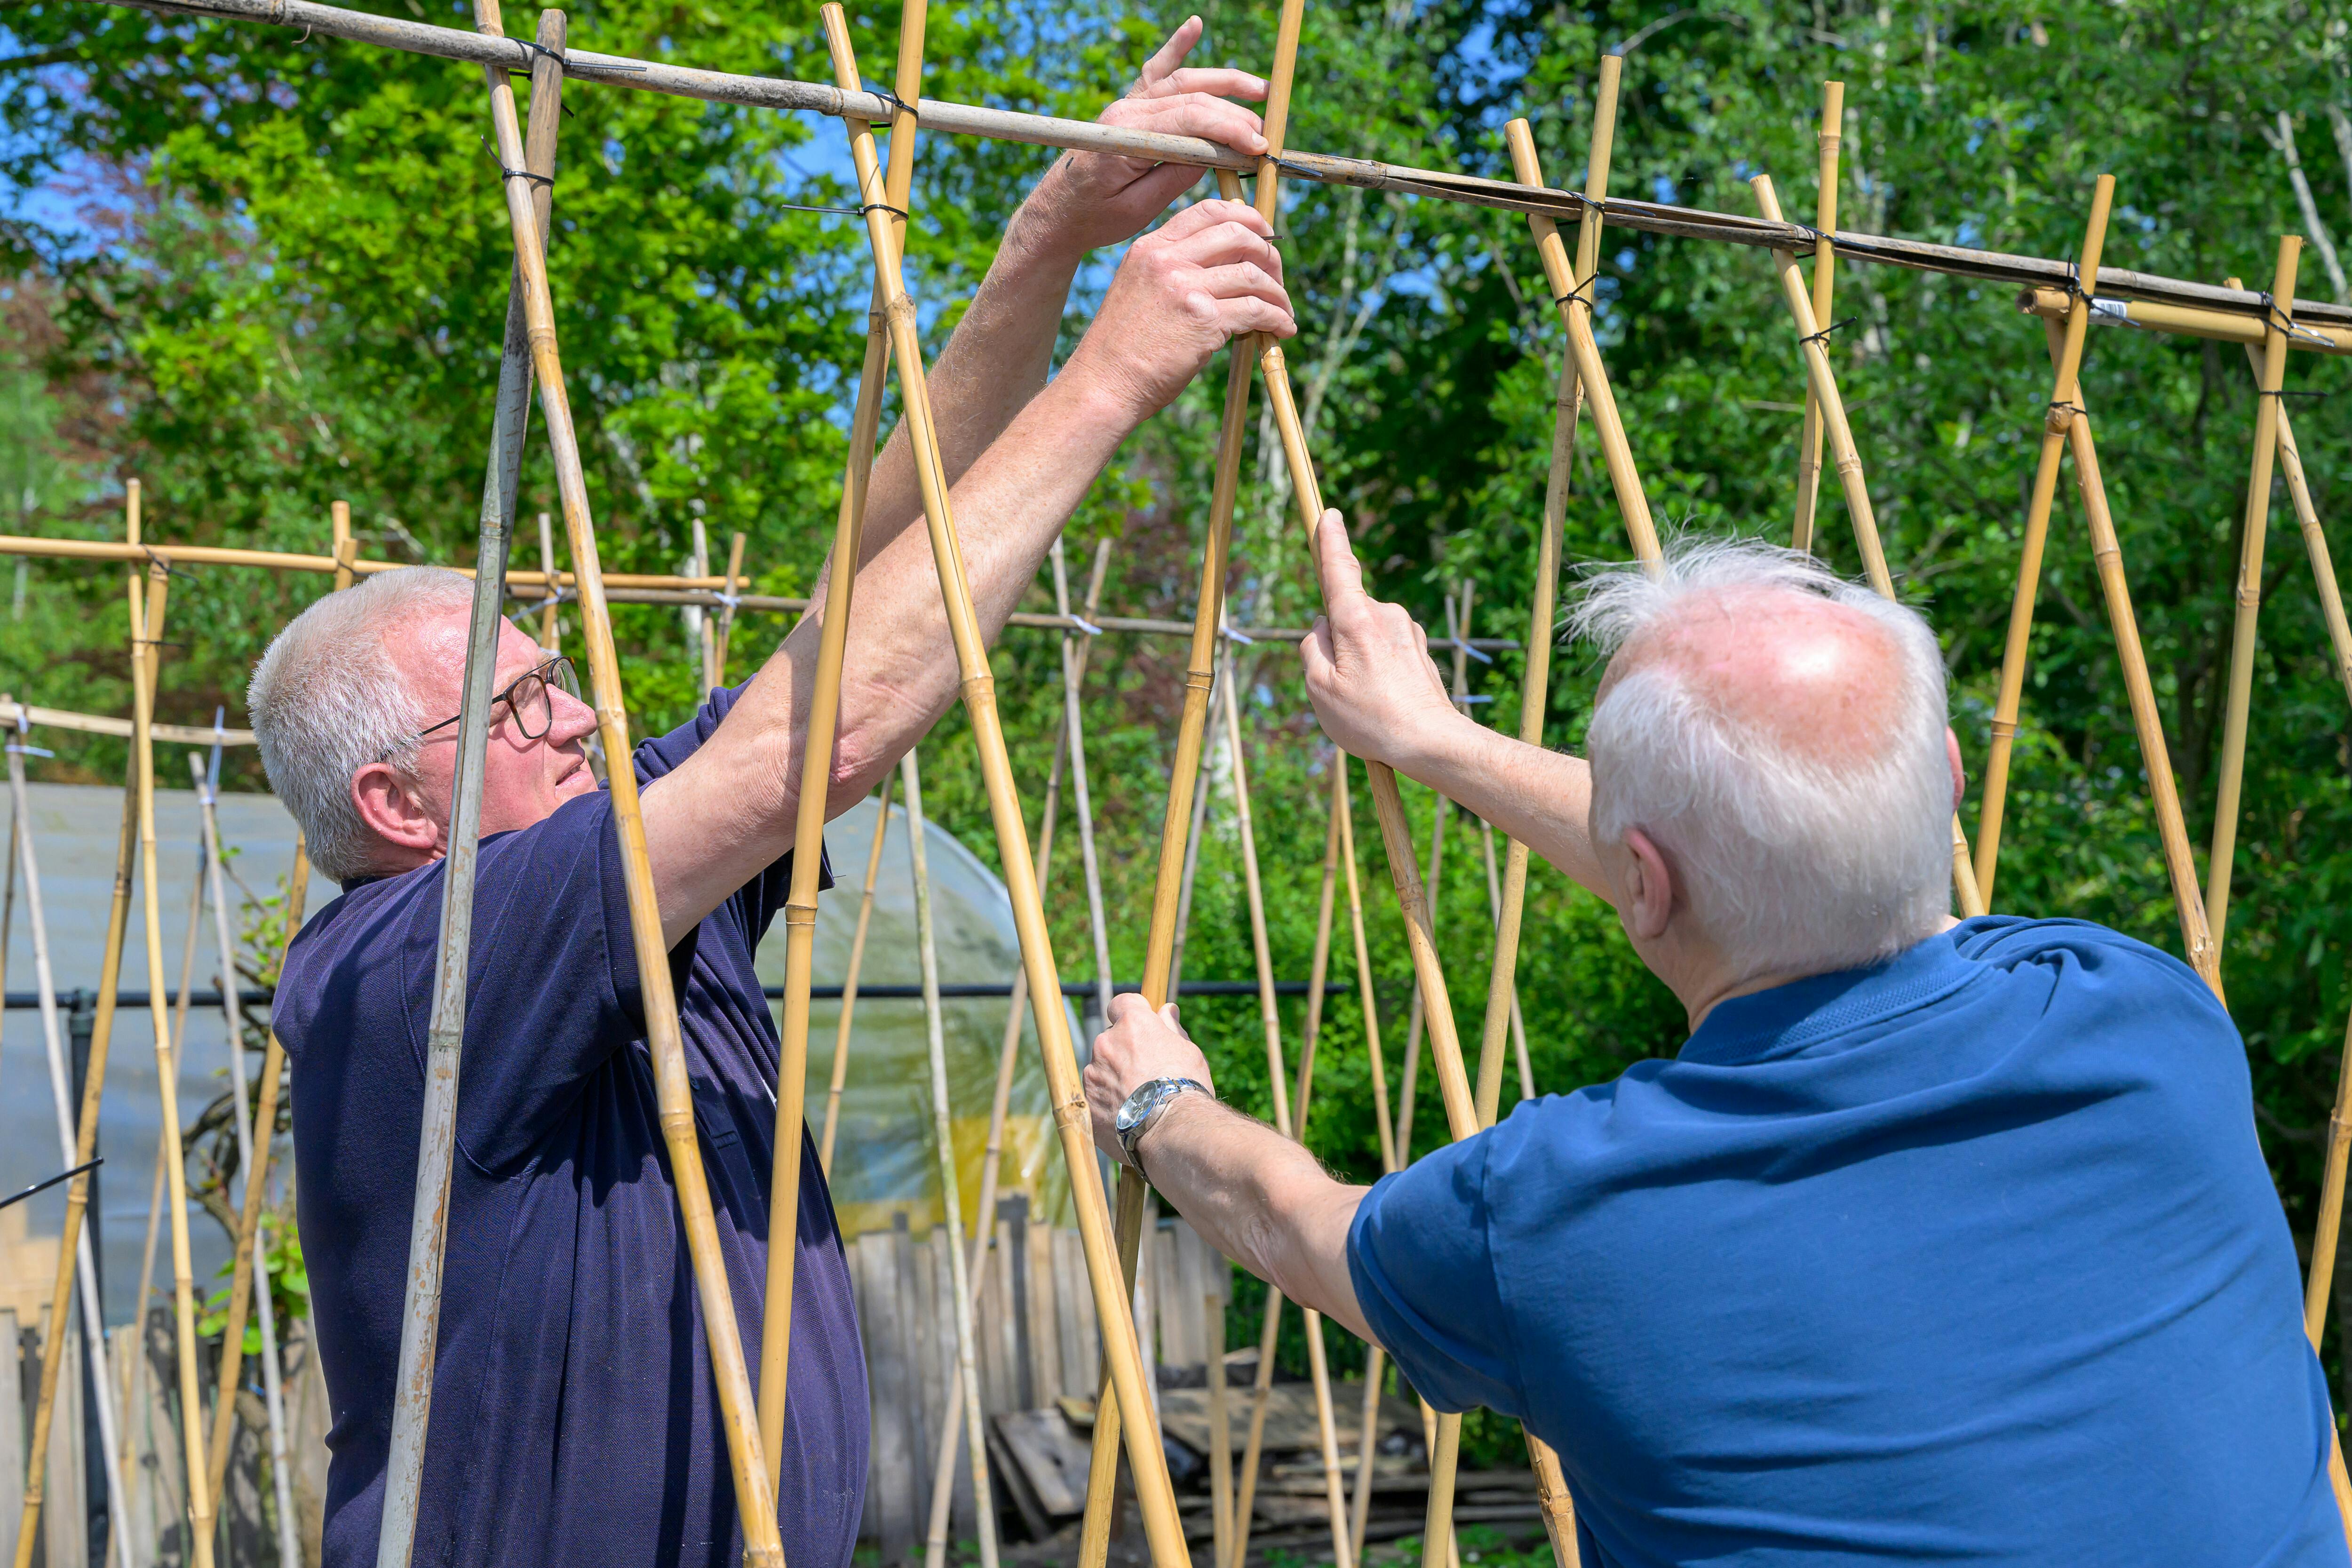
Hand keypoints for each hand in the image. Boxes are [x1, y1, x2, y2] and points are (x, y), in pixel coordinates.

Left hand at [1025, 17, 1269, 256]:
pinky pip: (1155, 73)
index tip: (1259, 147)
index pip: (1190, 121)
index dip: (1230, 131)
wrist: (1056, 214)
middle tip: (1264, 134)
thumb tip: (1214, 155)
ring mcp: (1127, 106)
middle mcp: (1127, 112)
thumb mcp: (1137, 209)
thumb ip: (1174, 177)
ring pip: (1182, 82)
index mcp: (1128, 137)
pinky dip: (1175, 48)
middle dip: (1234, 114)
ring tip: (1258, 89)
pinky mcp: (1128, 108)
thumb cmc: (1093, 218)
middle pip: (1192, 99)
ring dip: (1222, 82)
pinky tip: (1193, 27)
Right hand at [1058, 198, 1292, 425]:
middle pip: (1238, 234)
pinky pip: (1257, 309)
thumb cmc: (1122, 349)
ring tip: (1283, 311)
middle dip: (1268, 253)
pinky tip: (1282, 329)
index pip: (1208, 211)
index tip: (1264, 235)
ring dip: (1278, 293)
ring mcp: (1186, 287)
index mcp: (1151, 248)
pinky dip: (1277, 318)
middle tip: (1277, 277)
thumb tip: (1225, 268)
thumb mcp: (1138, 291)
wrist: (1103, 385)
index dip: (1247, 217)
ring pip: (1253, 274)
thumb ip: (1172, 271)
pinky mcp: (1204, 319)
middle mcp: (1168, 260)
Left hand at [1083, 993, 1215, 1164]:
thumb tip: (1166, 1009)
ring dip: (1114, 1078)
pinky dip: (1108, 1104)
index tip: (1142, 1026)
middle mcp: (1106, 1043)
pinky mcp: (1087, 1102)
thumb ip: (1171, 1029)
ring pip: (1101, 1070)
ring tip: (1139, 1101)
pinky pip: (1096, 1097)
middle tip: (1146, 1073)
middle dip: (1124, 1051)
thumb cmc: (1186, 1087)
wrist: (1172, 1131)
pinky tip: (1130, 1117)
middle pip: (1111, 1040)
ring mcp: (1093, 1074)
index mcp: (1132, 1024)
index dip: (1131, 1013)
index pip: (1122, 1003)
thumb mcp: (1188, 1051)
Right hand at [1301, 510, 1462, 769]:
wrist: (1432, 742)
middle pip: (1346, 615)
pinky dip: (1378, 670)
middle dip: (1335, 642)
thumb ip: (1311, 649)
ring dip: (1358, 660)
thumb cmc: (1371, 719)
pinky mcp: (1421, 649)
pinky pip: (1386, 651)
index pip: (1339, 569)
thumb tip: (1320, 627)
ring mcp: (1408, 630)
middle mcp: (1386, 615)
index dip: (1331, 540)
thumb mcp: (1319, 689)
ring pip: (1366, 635)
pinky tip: (1384, 702)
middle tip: (1342, 688)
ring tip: (1367, 701)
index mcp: (1357, 620)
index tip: (1329, 515)